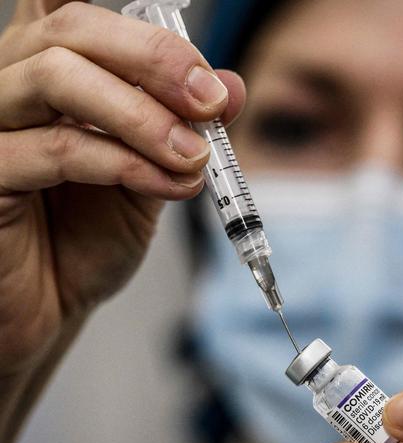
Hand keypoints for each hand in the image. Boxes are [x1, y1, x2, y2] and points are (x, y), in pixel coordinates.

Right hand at [0, 0, 244, 376]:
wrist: (55, 304)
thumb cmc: (91, 235)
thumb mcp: (153, 172)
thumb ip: (183, 127)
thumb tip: (231, 86)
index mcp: (52, 71)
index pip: (79, 11)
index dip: (145, 30)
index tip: (206, 77)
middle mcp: (10, 83)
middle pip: (71, 28)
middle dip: (156, 59)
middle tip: (210, 102)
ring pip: (56, 77)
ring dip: (144, 116)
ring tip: (194, 156)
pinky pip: (57, 148)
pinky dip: (124, 162)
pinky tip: (167, 184)